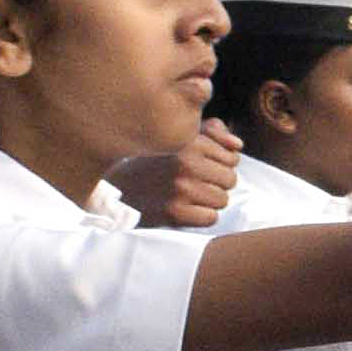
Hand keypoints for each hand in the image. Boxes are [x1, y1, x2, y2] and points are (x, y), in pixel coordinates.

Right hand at [111, 120, 239, 229]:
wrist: (114, 189)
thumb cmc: (151, 162)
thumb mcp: (177, 137)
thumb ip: (212, 133)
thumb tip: (237, 145)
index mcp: (189, 141)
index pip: (232, 158)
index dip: (218, 164)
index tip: (197, 166)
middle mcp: (186, 163)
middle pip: (231, 179)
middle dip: (215, 183)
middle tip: (190, 182)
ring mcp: (181, 188)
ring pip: (222, 200)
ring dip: (207, 201)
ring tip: (185, 195)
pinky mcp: (175, 212)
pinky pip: (211, 218)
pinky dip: (199, 217)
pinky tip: (182, 208)